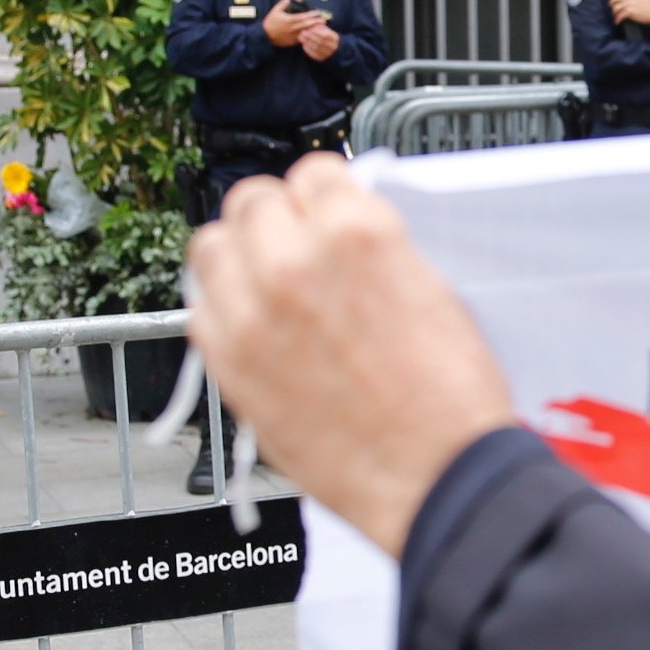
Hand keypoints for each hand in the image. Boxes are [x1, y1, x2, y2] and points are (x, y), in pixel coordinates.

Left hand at [188, 156, 517, 552]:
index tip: (327, 210)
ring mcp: (251, 316)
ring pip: (211, 246)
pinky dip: (221, 309)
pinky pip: (199, 310)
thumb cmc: (450, 399)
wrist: (436, 478)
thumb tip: (341, 226)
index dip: (326, 193)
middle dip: (276, 216)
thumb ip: (374, 245)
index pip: (314, 171)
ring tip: (264, 279)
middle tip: (295, 242)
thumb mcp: (435, 288)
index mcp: (356, 234)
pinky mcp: (229, 367)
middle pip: (251, 200)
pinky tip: (253, 326)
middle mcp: (293, 265)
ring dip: (238, 255)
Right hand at [262, 1, 316, 48]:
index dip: (311, 14)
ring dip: (314, 29)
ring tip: (321, 27)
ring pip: (306, 32)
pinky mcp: (292, 42)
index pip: (303, 16)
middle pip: (307, 24)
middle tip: (324, 20)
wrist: (265, 36)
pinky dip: (308, 36)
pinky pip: (303, 39)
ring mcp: (293, 36)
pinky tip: (313, 34)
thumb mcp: (275, 10)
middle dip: (316, 22)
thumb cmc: (270, 23)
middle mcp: (293, 28)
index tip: (317, 12)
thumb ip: (283, 4)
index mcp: (290, 20)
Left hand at [297, 17, 340, 61]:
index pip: (325, 35)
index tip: (308, 28)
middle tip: (302, 33)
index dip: (316, 32)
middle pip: (320, 42)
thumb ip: (320, 27)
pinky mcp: (323, 58)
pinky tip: (303, 45)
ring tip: (300, 38)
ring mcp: (328, 53)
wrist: (334, 49)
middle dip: (310, 37)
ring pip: (317, 48)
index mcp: (335, 38)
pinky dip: (308, 50)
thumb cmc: (327, 37)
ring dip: (307, 43)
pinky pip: (315, 55)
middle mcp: (333, 46)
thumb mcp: (326, 30)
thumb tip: (311, 24)